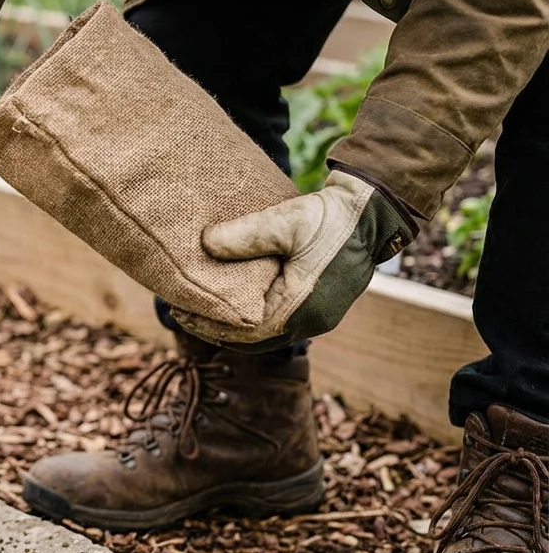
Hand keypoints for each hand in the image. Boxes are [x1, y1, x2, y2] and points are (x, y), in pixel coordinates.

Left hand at [172, 169, 417, 351]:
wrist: (372, 212)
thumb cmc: (330, 216)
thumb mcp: (285, 220)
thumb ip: (245, 234)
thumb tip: (205, 244)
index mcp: (302, 307)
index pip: (246, 332)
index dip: (210, 326)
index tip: (181, 312)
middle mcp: (312, 321)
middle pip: (255, 340)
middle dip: (217, 330)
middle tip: (183, 315)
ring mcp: (319, 317)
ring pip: (268, 335)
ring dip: (236, 328)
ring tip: (203, 313)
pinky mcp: (321, 306)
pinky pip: (281, 323)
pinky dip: (254, 320)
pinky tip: (234, 306)